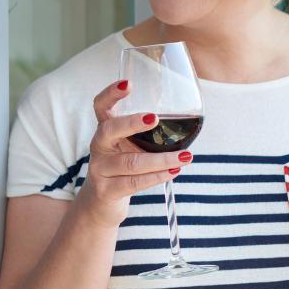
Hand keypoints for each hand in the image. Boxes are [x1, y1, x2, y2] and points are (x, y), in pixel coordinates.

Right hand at [72, 80, 190, 227]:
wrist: (100, 204)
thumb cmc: (122, 169)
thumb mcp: (129, 148)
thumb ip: (146, 136)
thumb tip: (190, 119)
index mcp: (105, 131)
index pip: (101, 106)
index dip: (111, 94)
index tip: (128, 83)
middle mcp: (99, 147)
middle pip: (110, 130)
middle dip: (132, 123)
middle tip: (155, 118)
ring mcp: (100, 170)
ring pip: (131, 162)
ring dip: (161, 159)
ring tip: (186, 156)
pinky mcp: (106, 191)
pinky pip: (133, 183)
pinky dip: (156, 177)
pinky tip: (174, 172)